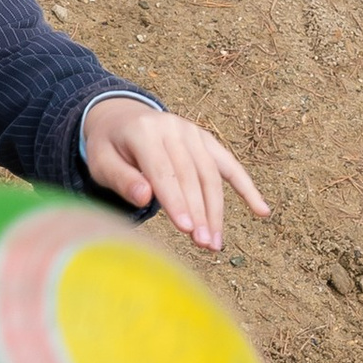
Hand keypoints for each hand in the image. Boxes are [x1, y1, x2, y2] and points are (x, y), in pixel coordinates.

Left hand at [82, 99, 268, 254]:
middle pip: (191, 176)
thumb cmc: (109, 148)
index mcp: (144, 132)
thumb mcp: (101, 162)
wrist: (120, 118)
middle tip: (204, 245)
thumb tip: (144, 198)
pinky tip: (261, 211)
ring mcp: (193, 133)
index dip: (176, 201)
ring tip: (215, 243)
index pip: (164, 171)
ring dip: (216, 211)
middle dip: (199, 213)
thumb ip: (121, 179)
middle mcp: (174, 128)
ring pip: (211, 176)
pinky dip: (246, 188)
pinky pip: (229, 166)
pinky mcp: (206, 140)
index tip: (186, 229)